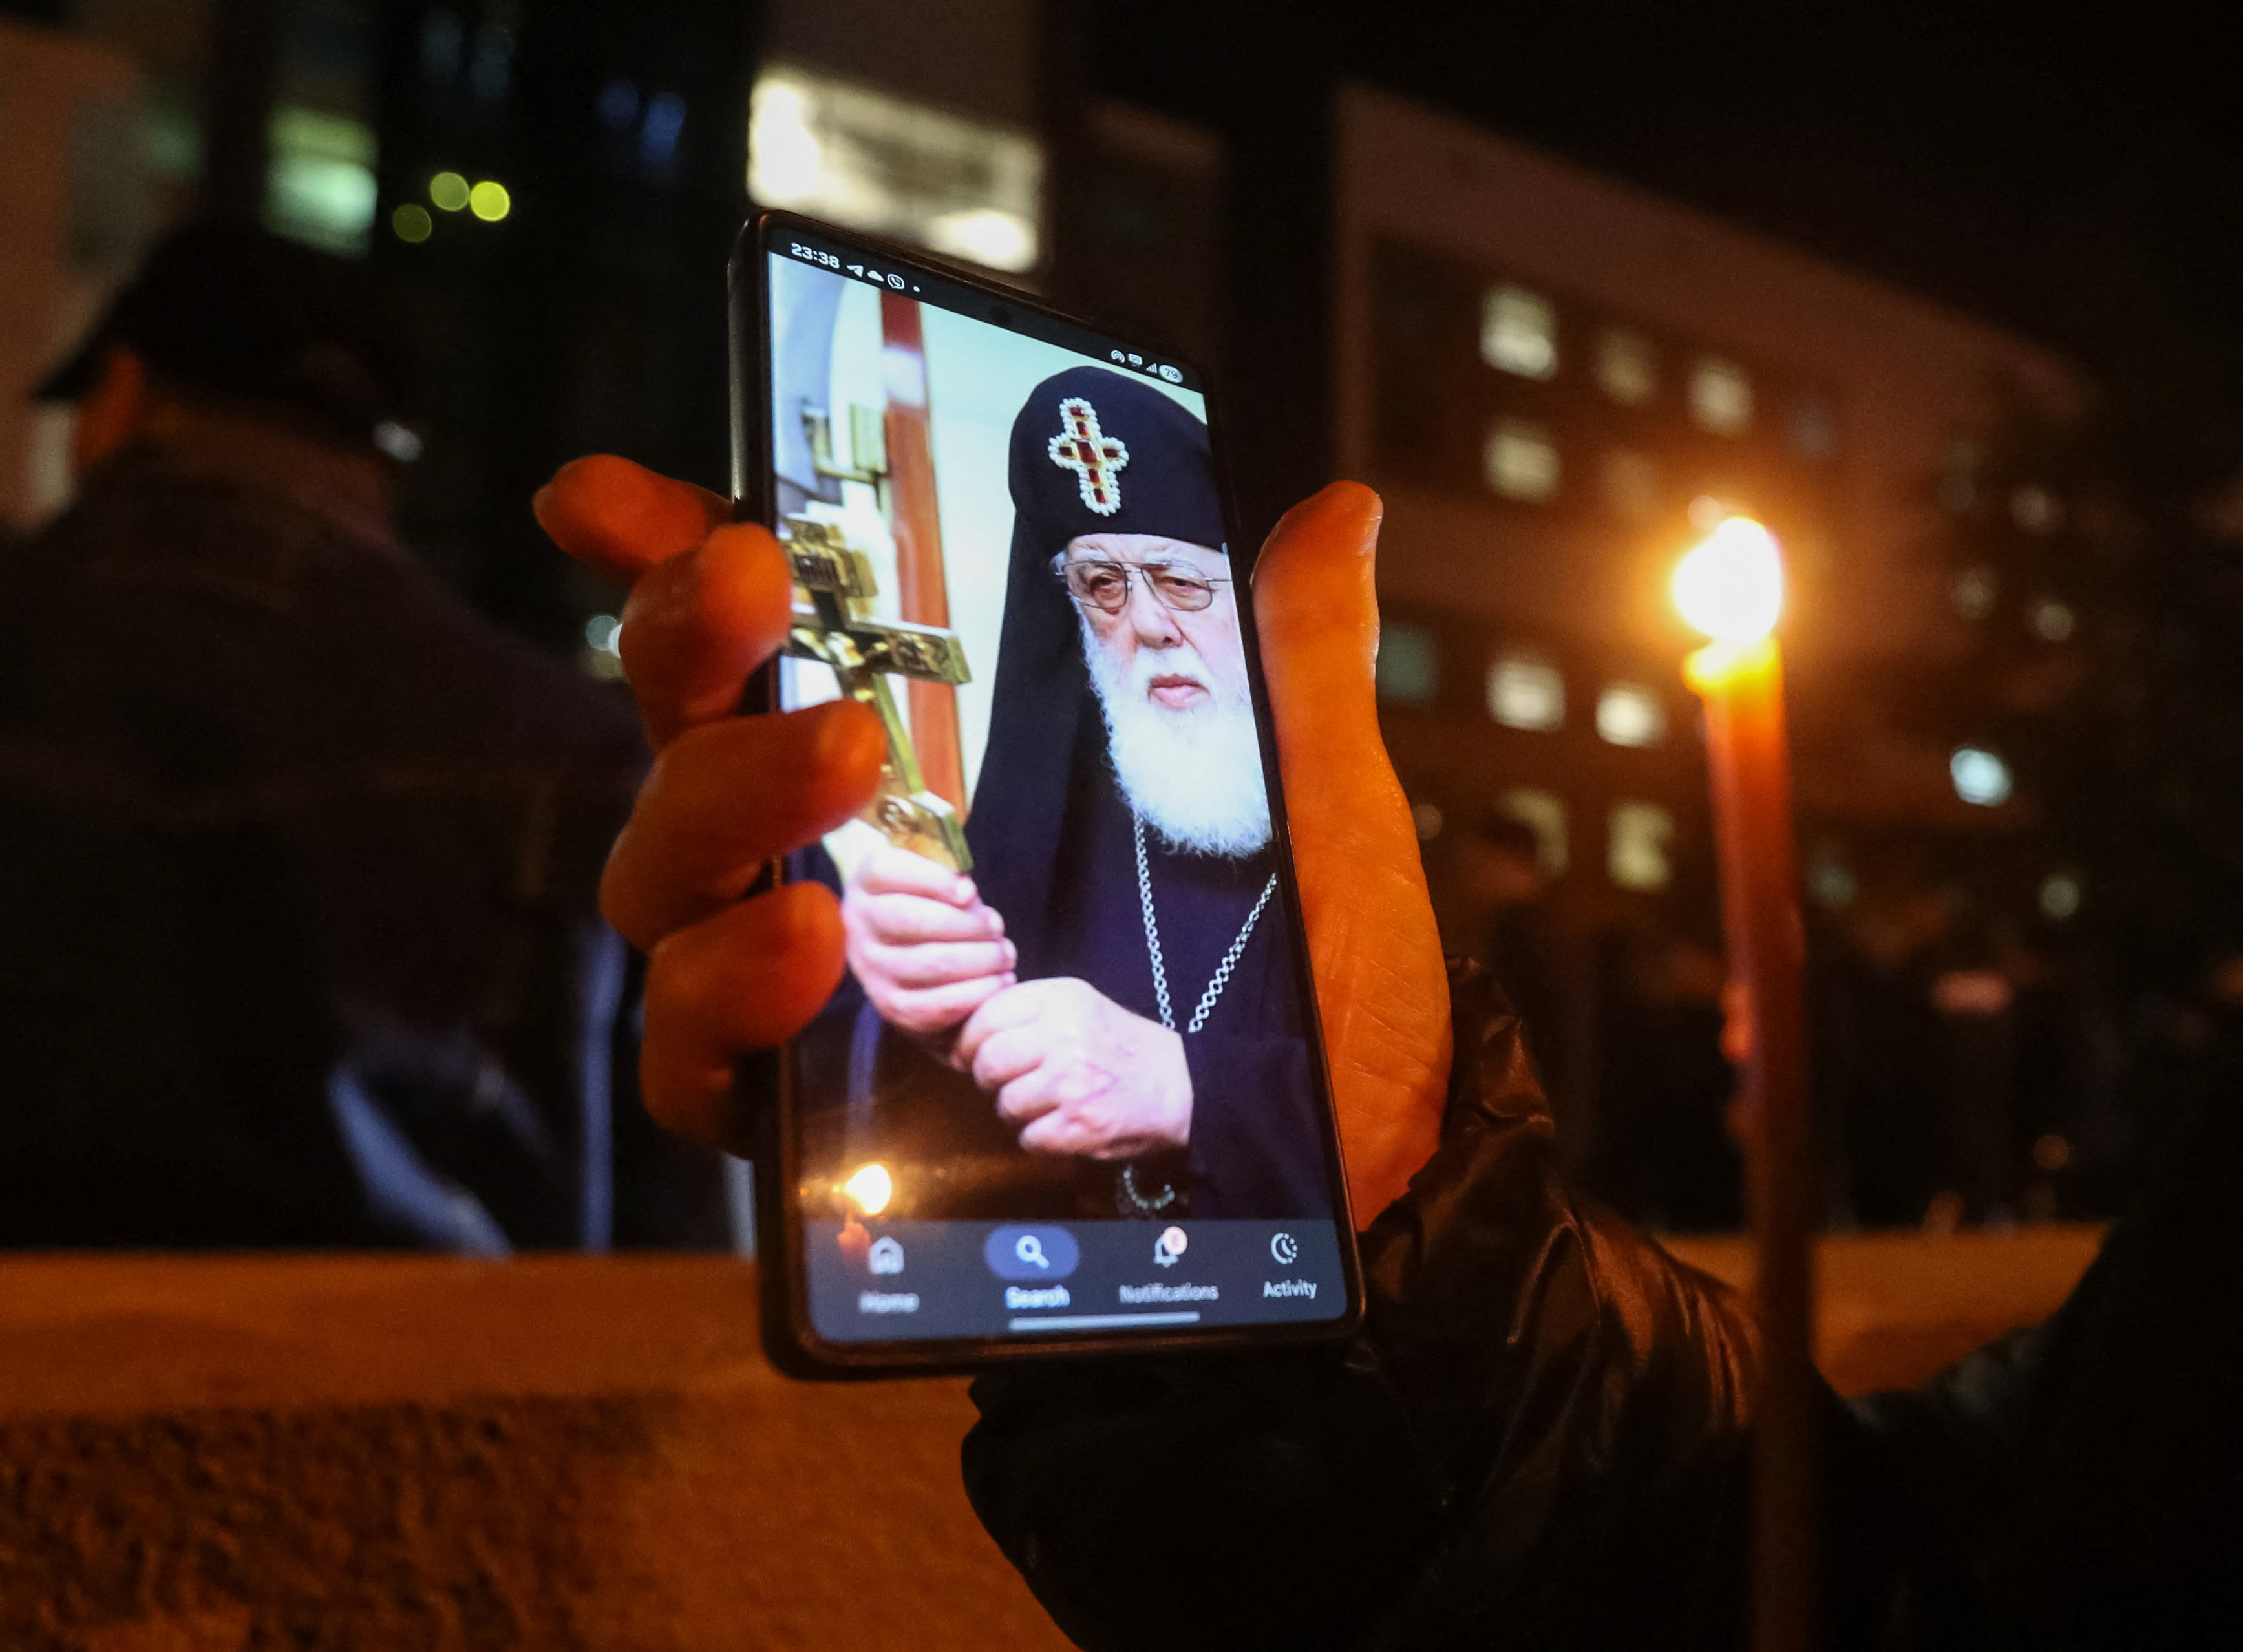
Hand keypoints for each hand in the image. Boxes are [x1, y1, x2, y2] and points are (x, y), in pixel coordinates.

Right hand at [537, 461, 1446, 1225]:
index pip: (770, 656)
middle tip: (757, 590)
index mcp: (929, 788)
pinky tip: (807, 941)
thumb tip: (1334, 512)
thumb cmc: (1314, 1005)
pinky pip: (697, 1064)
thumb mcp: (1317, 816)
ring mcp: (811, 1003)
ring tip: (834, 768)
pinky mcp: (813, 1129)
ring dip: (720, 807)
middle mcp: (838, 877)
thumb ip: (1290, 665)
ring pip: (667, 889)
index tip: (613, 500)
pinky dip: (727, 992)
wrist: (1352, 1196)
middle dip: (694, 654)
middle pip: (686, 749)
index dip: (672, 564)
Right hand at [843, 841, 1016, 1035]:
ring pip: (929, 963)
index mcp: (867, 882)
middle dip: (967, 923)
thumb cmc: (930, 901)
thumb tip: (967, 896)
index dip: (932, 879)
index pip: (884, 870)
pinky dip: (975, 993)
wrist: (905, 948)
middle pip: (912, 918)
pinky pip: (934, 1006)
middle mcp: (860, 925)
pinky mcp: (890, 1005)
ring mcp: (871, 968)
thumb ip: (950, 877)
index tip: (969, 891)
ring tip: (1004, 954)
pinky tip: (998, 981)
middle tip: (996, 927)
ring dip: (980, 959)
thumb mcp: (933, 875)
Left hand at [953, 978, 1190, 1158]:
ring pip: (1005, 1104)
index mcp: (1059, 998)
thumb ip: (1022, 1011)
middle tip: (1009, 1083)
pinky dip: (1040, 1138)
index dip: (968, 1041)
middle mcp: (1065, 1035)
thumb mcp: (1074, 1005)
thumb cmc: (1114, 1045)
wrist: (1177, 1083)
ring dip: (1016, 1112)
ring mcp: (1073, 1080)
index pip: (985, 1017)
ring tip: (1044, 1103)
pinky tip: (1061, 1123)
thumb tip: (956, 1036)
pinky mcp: (1080, 1122)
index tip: (970, 1054)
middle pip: (988, 1063)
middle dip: (989, 1080)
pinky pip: (1029, 1138)